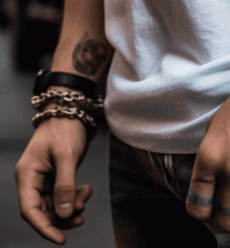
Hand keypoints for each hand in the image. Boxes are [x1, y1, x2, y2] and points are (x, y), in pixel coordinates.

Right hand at [14, 116, 91, 244]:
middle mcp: (32, 179)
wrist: (72, 110)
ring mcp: (44, 179)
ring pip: (55, 205)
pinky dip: (74, 196)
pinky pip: (63, 195)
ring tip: (86, 194)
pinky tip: (86, 189)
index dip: (44, 227)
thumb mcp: (67, 156)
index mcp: (27, 174)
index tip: (61, 239)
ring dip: (71, 205)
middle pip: (43, 211)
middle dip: (63, 215)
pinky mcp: (56, 176)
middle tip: (82, 213)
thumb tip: (64, 214)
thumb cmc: (65, 127)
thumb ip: (65, 185)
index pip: (30, 210)